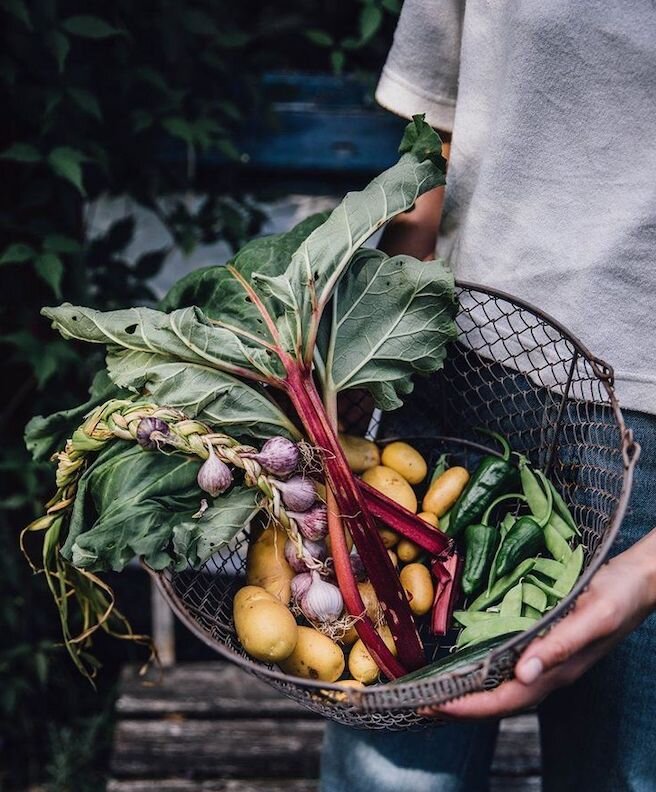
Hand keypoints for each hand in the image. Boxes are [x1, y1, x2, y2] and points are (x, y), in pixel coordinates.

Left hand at [419, 531, 655, 719]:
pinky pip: (511, 666)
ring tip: (437, 690)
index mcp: (558, 669)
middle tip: (420, 703)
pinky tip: (470, 662)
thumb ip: (560, 644)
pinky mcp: (548, 642)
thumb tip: (523, 673)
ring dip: (470, 691)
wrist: (640, 580)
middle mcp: (550, 669)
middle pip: (500, 699)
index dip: (469, 706)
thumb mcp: (593, 616)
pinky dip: (486, 670)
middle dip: (461, 705)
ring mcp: (550, 658)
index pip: (506, 699)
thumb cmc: (619, 595)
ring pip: (504, 686)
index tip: (434, 706)